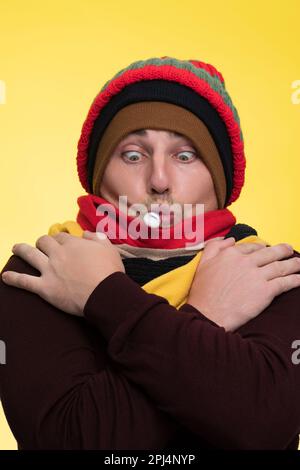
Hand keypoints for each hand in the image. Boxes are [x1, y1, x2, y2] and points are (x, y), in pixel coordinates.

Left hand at [1, 231, 124, 315]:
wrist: (105, 294)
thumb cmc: (110, 272)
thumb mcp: (109, 249)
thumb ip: (97, 238)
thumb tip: (86, 234)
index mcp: (74, 244)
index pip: (62, 237)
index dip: (61, 240)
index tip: (62, 244)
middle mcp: (59, 254)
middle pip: (44, 242)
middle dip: (42, 242)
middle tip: (42, 246)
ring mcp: (50, 270)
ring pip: (30, 254)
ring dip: (21, 250)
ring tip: (16, 248)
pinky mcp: (45, 287)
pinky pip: (24, 281)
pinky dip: (13, 279)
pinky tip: (5, 277)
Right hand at [187, 238, 299, 331]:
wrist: (207, 315)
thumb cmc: (203, 293)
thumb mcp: (203, 263)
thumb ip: (214, 247)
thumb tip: (230, 239)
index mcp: (231, 254)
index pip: (251, 247)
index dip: (261, 248)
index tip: (266, 249)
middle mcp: (245, 262)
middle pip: (270, 253)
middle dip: (283, 251)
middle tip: (289, 250)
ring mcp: (257, 276)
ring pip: (280, 266)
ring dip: (293, 264)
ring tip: (299, 264)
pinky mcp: (265, 291)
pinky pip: (285, 282)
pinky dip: (295, 280)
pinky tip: (299, 279)